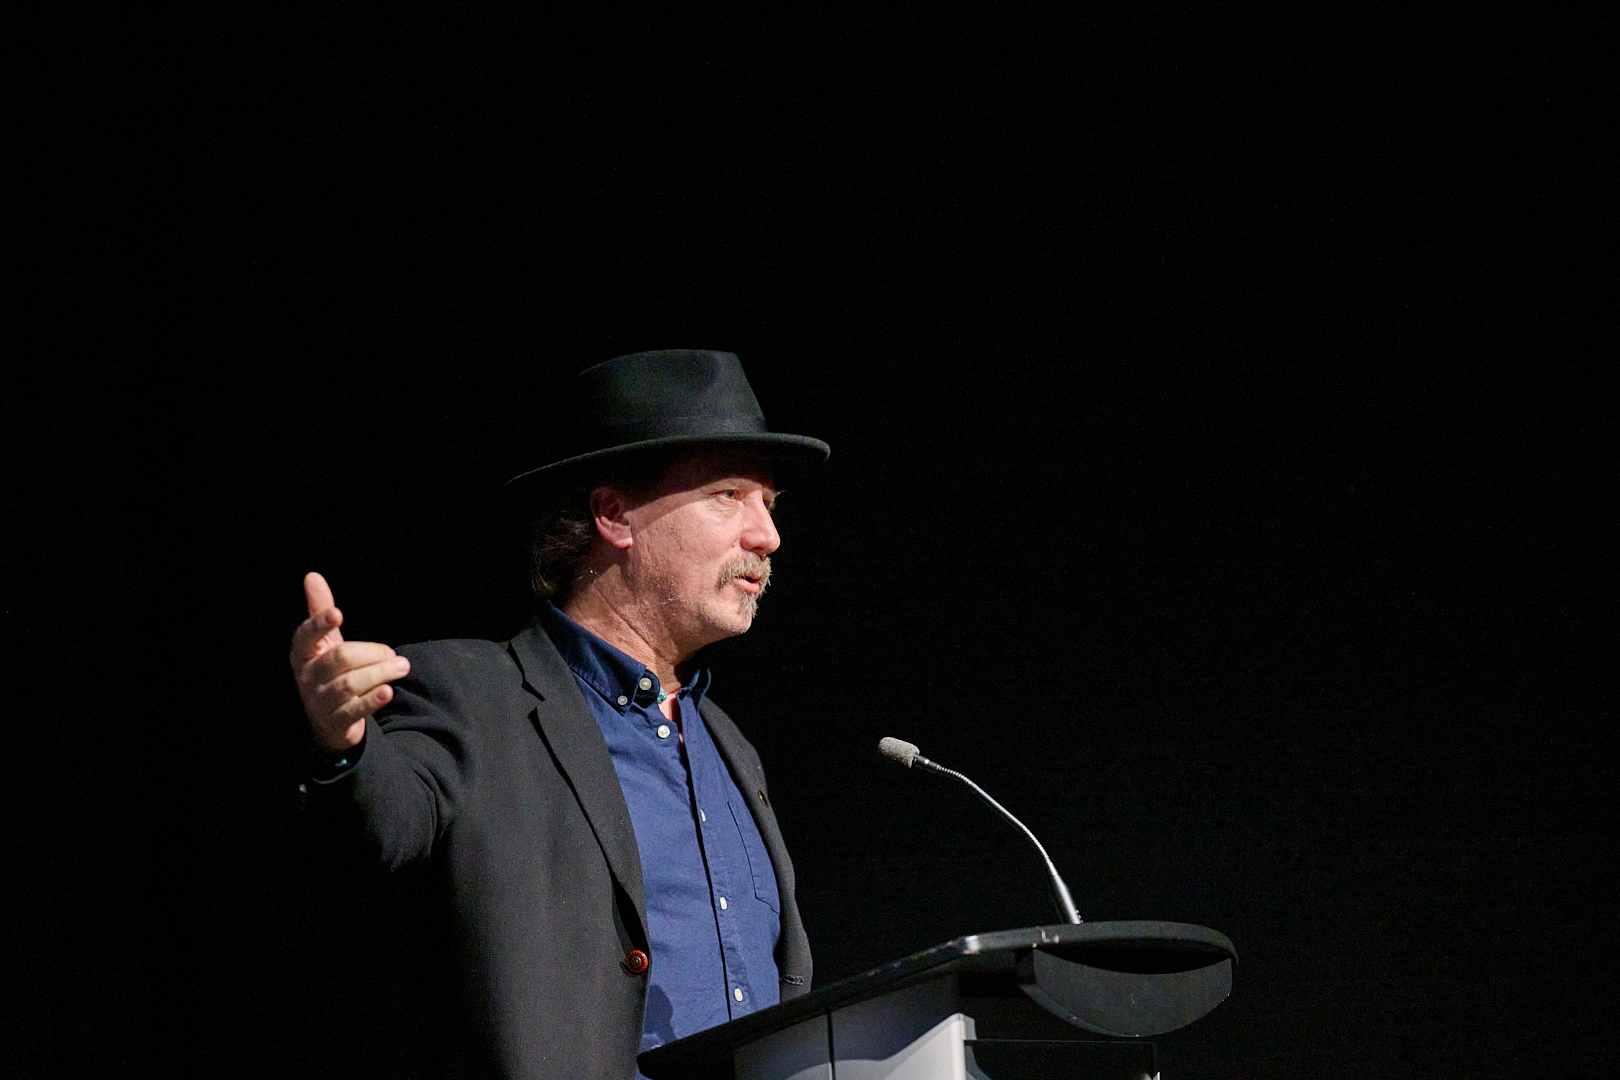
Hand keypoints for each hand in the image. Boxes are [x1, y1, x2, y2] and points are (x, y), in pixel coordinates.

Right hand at [290, 572, 410, 752]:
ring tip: (401, 666)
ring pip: (350, 684)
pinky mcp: (336, 723)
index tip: (338, 613)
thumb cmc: (329, 671)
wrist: (328, 721)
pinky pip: (355, 710)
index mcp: (303, 654)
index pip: (306, 636)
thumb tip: (312, 576)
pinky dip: (372, 700)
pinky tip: (388, 691)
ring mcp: (319, 702)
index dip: (320, 624)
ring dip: (380, 673)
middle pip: (340, 658)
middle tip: (394, 654)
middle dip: (372, 653)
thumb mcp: (325, 642)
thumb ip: (320, 611)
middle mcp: (307, 677)